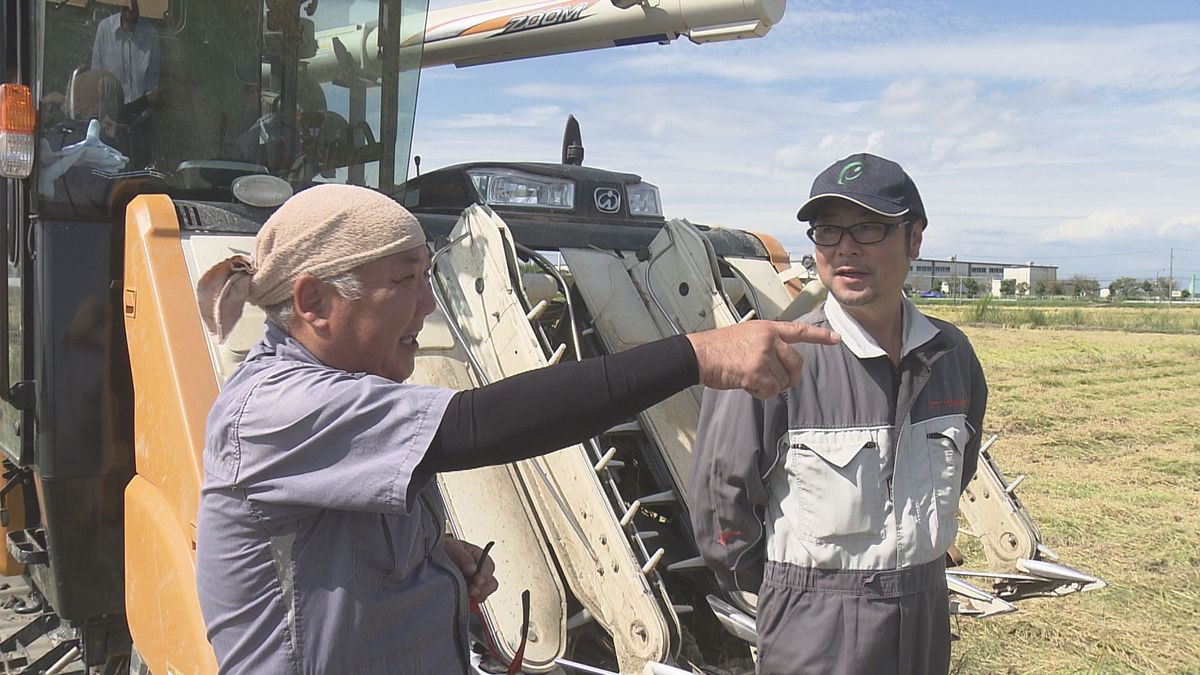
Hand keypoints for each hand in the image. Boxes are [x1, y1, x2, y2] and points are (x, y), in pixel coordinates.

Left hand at [443, 537, 497, 602]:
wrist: (430, 557)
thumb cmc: (443, 549)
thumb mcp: (452, 547)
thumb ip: (464, 557)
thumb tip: (473, 569)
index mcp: (478, 556)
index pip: (489, 566)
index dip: (485, 574)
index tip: (478, 580)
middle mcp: (478, 571)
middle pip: (490, 583)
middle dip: (483, 588)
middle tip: (472, 591)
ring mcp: (472, 584)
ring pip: (484, 594)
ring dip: (477, 596)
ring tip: (467, 595)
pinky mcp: (466, 595)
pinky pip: (474, 603)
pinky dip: (470, 604)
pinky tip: (463, 600)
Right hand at [687, 320, 839, 398]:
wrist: (699, 355)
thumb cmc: (718, 348)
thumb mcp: (746, 335)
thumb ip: (766, 345)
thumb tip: (780, 365)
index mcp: (767, 328)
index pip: (799, 330)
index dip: (820, 335)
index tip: (836, 339)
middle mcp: (769, 339)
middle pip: (796, 363)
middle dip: (788, 377)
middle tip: (773, 380)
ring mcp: (764, 355)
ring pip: (783, 381)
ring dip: (768, 386)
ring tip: (749, 377)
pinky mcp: (757, 371)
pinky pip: (771, 390)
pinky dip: (759, 392)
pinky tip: (746, 383)